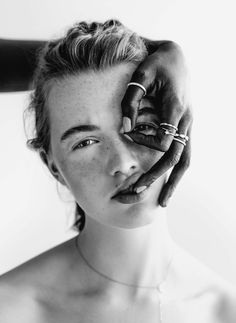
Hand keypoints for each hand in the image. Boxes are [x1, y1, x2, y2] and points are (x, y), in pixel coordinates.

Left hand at [121, 40, 191, 206]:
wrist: (177, 56)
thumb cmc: (157, 64)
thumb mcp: (142, 75)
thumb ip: (131, 101)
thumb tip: (124, 130)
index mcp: (175, 108)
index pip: (165, 139)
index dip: (146, 144)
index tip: (131, 143)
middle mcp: (185, 121)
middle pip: (174, 156)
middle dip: (157, 176)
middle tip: (138, 193)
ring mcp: (188, 126)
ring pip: (184, 160)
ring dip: (173, 182)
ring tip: (163, 203)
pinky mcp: (185, 128)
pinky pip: (184, 154)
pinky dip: (176, 172)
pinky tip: (168, 185)